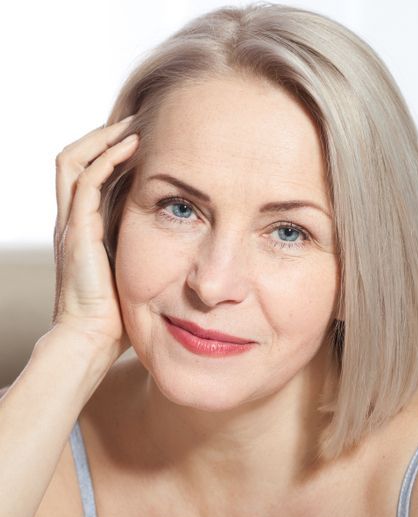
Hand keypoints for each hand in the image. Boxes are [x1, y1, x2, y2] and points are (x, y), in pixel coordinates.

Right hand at [48, 115, 138, 362]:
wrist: (93, 342)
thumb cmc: (121, 317)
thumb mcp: (142, 272)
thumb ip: (152, 252)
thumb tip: (190, 240)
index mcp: (85, 228)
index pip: (89, 173)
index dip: (111, 151)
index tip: (147, 136)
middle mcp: (73, 221)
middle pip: (76, 158)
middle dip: (105, 134)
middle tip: (140, 117)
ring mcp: (71, 224)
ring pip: (73, 161)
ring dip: (104, 137)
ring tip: (135, 121)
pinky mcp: (77, 231)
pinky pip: (86, 181)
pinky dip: (107, 158)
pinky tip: (133, 145)